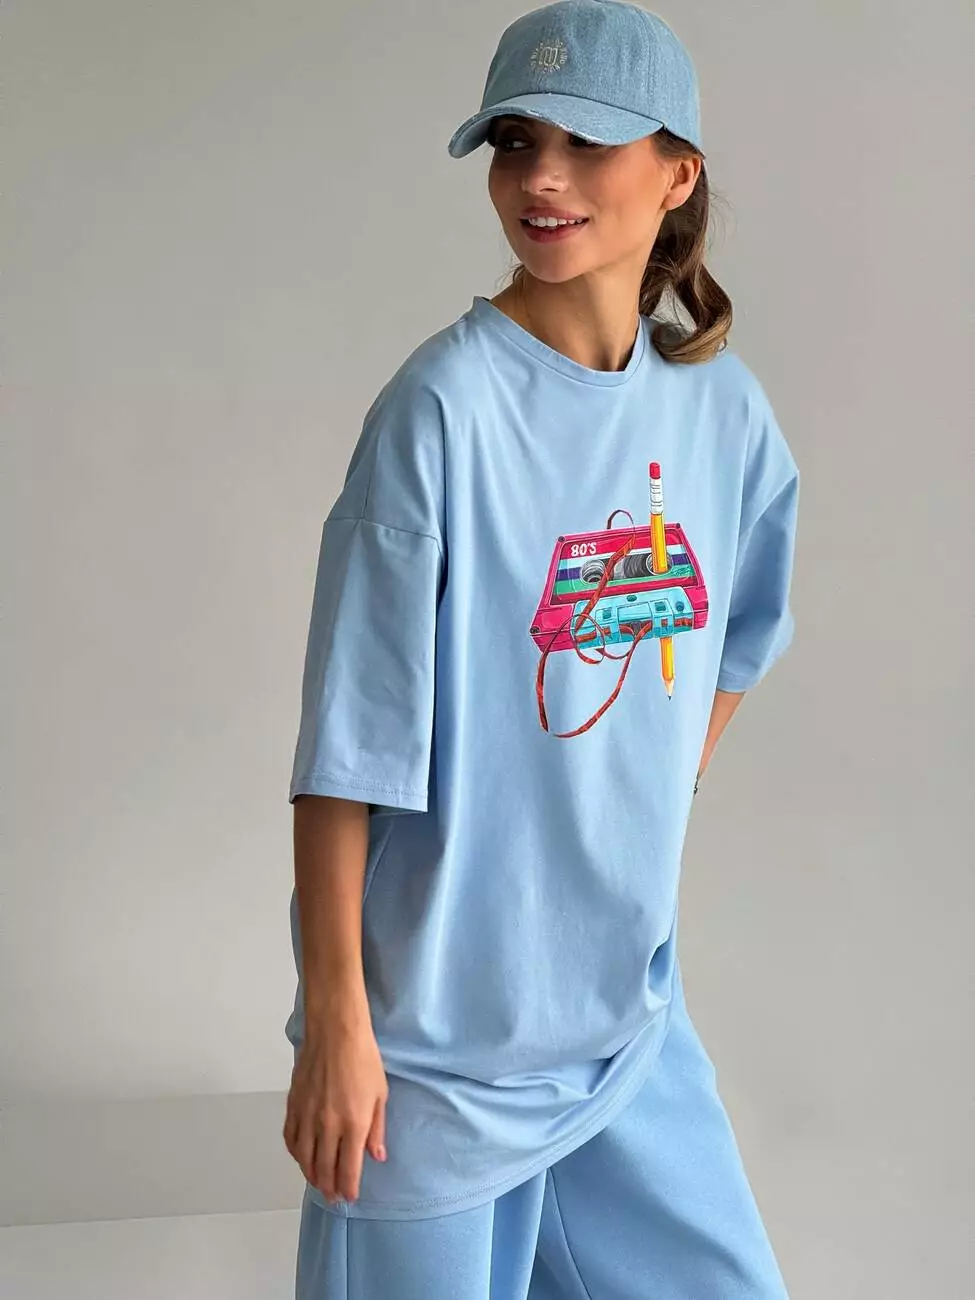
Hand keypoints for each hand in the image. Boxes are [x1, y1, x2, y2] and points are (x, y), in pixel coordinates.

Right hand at [283, 1016, 388, 1203]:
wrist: (335, 1032)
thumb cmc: (364, 1058)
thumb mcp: (380, 1094)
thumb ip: (376, 1128)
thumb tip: (376, 1156)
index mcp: (354, 1124)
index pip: (348, 1169)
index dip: (349, 1188)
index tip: (350, 1197)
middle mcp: (328, 1125)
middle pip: (325, 1169)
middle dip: (330, 1188)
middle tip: (334, 1197)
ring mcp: (308, 1116)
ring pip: (305, 1159)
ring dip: (311, 1176)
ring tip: (318, 1183)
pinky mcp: (293, 1106)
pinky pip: (291, 1139)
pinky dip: (296, 1154)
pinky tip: (302, 1158)